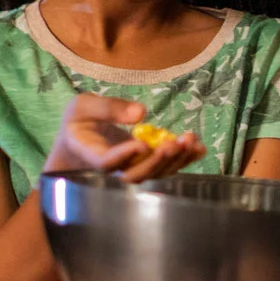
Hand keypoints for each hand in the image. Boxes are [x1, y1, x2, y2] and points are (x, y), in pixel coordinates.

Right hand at [42, 94, 204, 180]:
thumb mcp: (83, 105)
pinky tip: (200, 148)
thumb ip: (108, 107)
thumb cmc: (80, 121)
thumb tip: (141, 113)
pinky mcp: (145, 166)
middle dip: (156, 161)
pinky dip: (184, 160)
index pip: (106, 163)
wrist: (80, 141)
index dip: (124, 156)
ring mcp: (130, 170)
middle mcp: (112, 170)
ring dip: (175, 160)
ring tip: (190, 139)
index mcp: (91, 154)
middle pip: (134, 174)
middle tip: (173, 143)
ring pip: (154, 174)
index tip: (142, 143)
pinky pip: (166, 168)